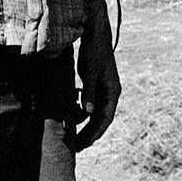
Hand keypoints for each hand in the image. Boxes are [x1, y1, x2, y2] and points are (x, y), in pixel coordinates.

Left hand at [75, 0, 120, 150]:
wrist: (95, 33)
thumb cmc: (95, 50)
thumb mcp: (91, 71)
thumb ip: (90, 91)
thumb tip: (87, 111)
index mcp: (112, 90)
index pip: (105, 118)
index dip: (94, 132)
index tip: (83, 144)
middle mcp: (110, 92)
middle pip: (100, 119)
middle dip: (89, 133)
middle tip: (76, 147)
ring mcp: (103, 89)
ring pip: (94, 113)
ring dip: (83, 123)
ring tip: (70, 134)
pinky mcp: (95, 85)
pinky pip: (89, 104)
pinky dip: (80, 111)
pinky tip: (69, 114)